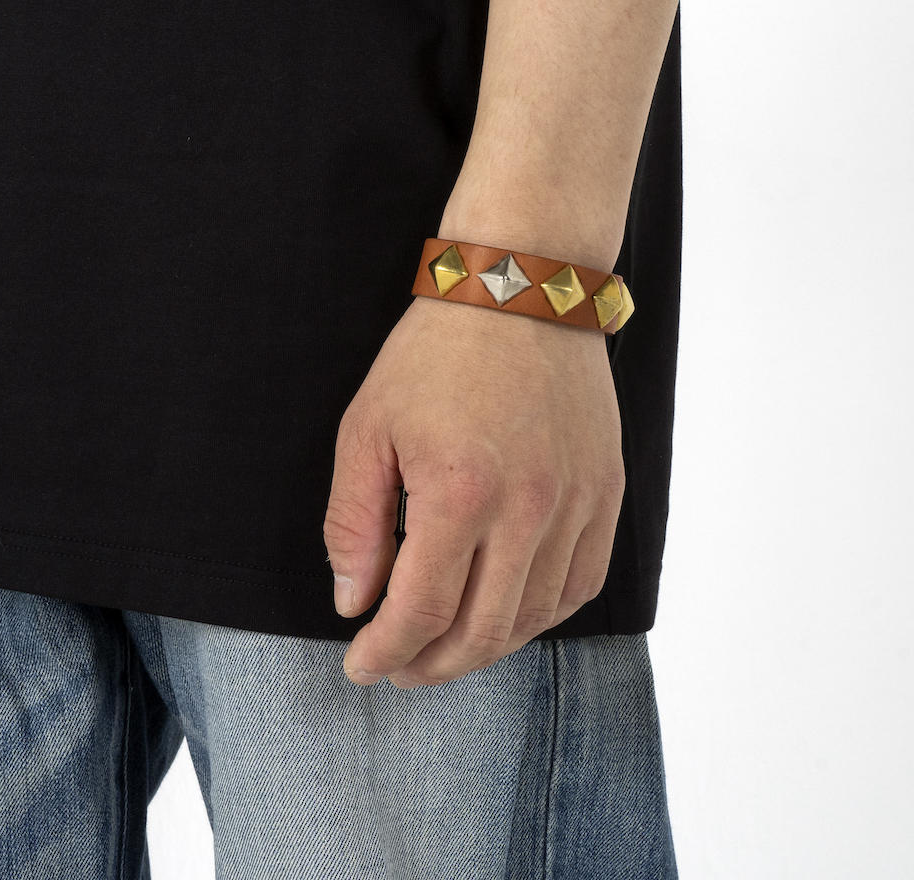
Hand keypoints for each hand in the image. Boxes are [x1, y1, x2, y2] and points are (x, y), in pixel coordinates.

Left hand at [322, 293, 624, 687]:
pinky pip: (582, 584)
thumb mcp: (368, 430)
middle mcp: (529, 508)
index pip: (421, 611)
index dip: (384, 651)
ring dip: (484, 649)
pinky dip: (541, 615)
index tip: (359, 665)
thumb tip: (354, 602)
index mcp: (459, 492)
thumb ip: (353, 524)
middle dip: (429, 666)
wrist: (520, 293)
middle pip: (482, 631)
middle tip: (397, 668)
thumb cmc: (434, 356)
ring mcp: (578, 503)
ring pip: (534, 617)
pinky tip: (507, 613)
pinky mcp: (607, 492)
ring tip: (445, 648)